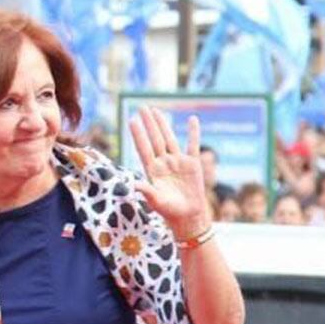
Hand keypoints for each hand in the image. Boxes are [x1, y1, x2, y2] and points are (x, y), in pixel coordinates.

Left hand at [128, 106, 210, 237]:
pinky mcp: (192, 164)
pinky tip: (192, 119)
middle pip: (155, 139)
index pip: (143, 148)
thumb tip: (132, 184)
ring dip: (163, 124)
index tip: (131, 120)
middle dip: (149, 124)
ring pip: (169, 138)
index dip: (138, 134)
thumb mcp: (156, 200)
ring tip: (156, 111)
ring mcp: (177, 162)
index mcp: (152, 170)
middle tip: (142, 107)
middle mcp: (163, 163)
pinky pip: (193, 144)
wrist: (188, 216)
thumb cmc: (169, 211)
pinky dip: (193, 132)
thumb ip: (146, 190)